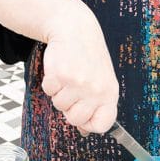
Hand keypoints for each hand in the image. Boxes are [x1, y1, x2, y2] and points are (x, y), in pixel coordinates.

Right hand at [41, 7, 118, 133]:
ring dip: (59, 93)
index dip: (89, 124)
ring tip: (68, 75)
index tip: (84, 116)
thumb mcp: (101, 80)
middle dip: (69, 108)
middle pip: (76, 119)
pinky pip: (49, 91)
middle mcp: (96, 90)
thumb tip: (85, 131)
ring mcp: (79, 83)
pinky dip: (50, 82)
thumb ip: (95, 105)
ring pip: (59, 106)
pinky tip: (59, 69)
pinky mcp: (61, 75)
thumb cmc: (88, 57)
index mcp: (110, 93)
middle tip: (73, 89)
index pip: (103, 124)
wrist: (75, 29)